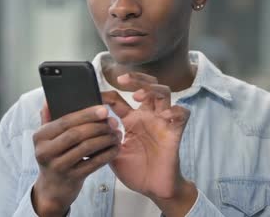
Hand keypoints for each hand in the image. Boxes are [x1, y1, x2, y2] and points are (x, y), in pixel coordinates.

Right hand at [31, 104, 121, 216]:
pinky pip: (93, 163)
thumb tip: (49, 100)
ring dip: (104, 139)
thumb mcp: (46, 138)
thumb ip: (48, 118)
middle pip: (76, 133)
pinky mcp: (72, 178)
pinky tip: (115, 148)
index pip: (65, 121)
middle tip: (113, 122)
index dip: (86, 114)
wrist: (53, 189)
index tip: (104, 109)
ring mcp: (58, 166)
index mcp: (40, 136)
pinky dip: (106, 154)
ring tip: (116, 134)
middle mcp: (45, 151)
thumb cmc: (53, 157)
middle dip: (97, 126)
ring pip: (86, 148)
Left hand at [103, 72, 196, 215]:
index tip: (97, 95)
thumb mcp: (112, 154)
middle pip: (147, 86)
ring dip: (152, 89)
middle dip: (136, 79)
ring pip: (164, 93)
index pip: (119, 99)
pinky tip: (165, 115)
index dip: (108, 94)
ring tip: (138, 96)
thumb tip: (87, 126)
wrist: (153, 189)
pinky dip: (176, 111)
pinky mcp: (174, 132)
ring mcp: (162, 123)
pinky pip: (182, 114)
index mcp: (131, 120)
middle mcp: (147, 117)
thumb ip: (103, 139)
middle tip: (122, 80)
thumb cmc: (135, 171)